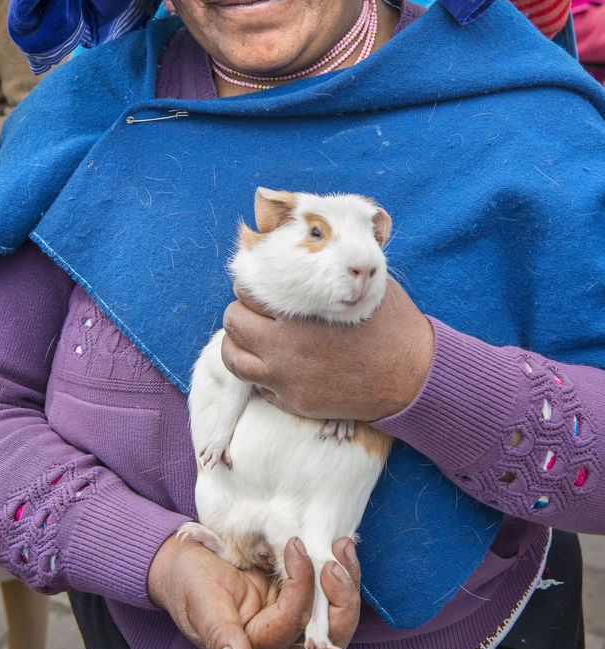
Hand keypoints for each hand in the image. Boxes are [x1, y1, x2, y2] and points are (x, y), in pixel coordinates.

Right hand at [147, 534, 360, 648]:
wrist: (184, 564)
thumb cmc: (189, 583)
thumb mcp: (202, 603)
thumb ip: (219, 633)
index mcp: (256, 645)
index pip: (294, 620)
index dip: (302, 583)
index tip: (294, 544)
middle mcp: (279, 638)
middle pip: (328, 635)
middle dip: (342, 599)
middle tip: (334, 560)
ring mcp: (290, 617)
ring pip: (334, 617)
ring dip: (346, 583)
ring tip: (343, 547)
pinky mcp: (293, 595)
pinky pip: (326, 592)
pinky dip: (338, 571)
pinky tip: (339, 547)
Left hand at [221, 275, 433, 422]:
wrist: (415, 379)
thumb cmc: (394, 325)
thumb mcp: (366, 284)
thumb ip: (335, 268)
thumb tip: (320, 244)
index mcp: (299, 314)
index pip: (247, 291)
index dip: (252, 283)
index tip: (262, 284)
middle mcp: (284, 348)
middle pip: (233, 322)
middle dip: (242, 311)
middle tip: (257, 310)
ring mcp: (287, 380)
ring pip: (233, 359)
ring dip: (238, 344)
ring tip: (254, 337)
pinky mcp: (295, 403)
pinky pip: (257, 387)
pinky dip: (260, 373)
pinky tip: (277, 363)